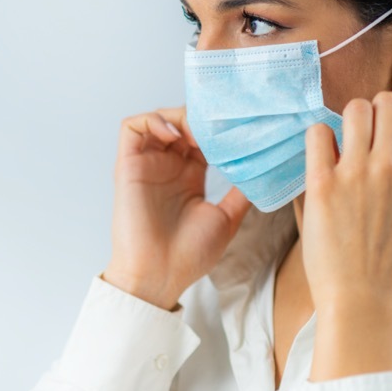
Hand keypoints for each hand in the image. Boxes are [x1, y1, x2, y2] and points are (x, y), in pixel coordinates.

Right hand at [103, 108, 250, 310]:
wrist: (160, 274)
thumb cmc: (189, 254)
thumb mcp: (227, 219)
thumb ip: (240, 193)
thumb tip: (263, 173)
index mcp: (188, 177)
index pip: (200, 138)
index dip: (215, 129)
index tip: (237, 128)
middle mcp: (166, 166)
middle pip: (179, 123)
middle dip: (199, 118)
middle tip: (219, 125)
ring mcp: (146, 164)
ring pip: (157, 120)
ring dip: (177, 116)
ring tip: (197, 131)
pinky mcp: (128, 165)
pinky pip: (131, 128)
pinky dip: (152, 120)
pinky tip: (175, 133)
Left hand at [302, 90, 391, 379]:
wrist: (361, 295)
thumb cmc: (384, 253)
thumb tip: (388, 134)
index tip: (389, 120)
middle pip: (385, 101)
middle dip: (372, 110)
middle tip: (360, 134)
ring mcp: (358, 172)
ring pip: (353, 109)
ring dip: (345, 120)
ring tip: (340, 145)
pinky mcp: (323, 182)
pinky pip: (317, 132)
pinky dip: (317, 139)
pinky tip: (320, 159)